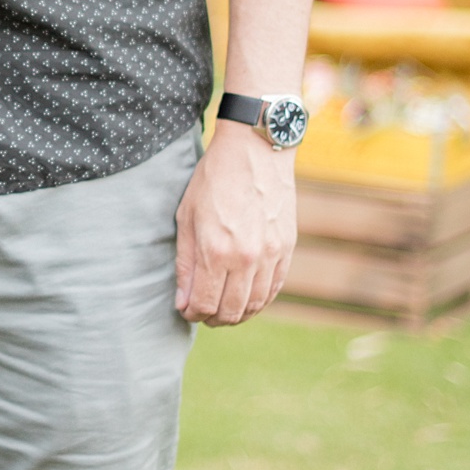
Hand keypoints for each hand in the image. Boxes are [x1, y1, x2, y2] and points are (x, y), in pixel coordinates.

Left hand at [173, 122, 295, 323]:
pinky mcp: (286, 248)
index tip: (186, 310)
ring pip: (255, 305)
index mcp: (217, 251)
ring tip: (223, 310)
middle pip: (231, 311)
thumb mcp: (187, 218)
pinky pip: (274, 288)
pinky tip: (247, 299)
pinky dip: (260, 301)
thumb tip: (183, 302)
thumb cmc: (214, 180)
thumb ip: (185, 264)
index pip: (204, 304)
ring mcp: (271, 254)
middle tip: (203, 313)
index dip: (192, 314)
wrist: (255, 151)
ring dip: (237, 315)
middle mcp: (247, 258)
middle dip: (213, 319)